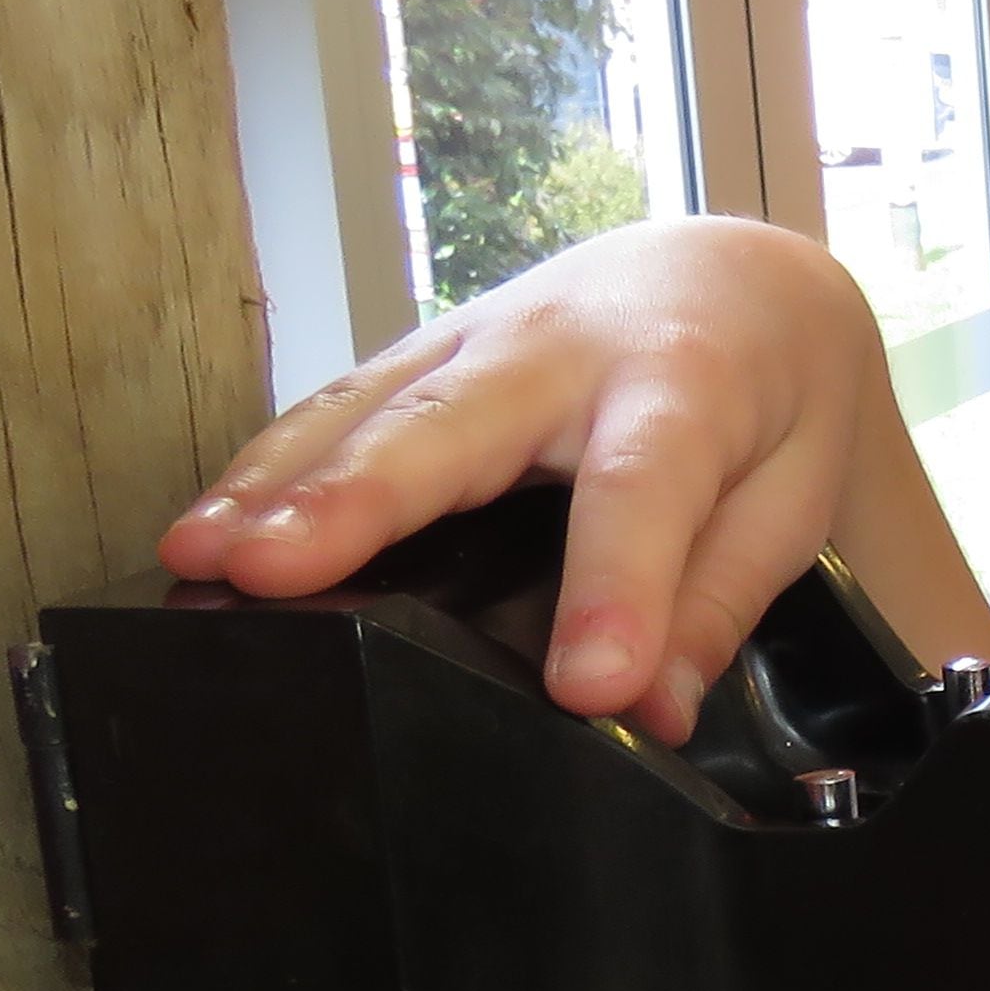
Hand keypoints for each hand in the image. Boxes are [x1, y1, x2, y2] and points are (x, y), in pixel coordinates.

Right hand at [157, 219, 989, 743]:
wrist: (735, 278)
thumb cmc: (765, 400)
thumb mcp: (789, 499)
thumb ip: (721, 600)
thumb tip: (655, 712)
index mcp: (684, 385)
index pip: (642, 493)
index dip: (615, 593)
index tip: (587, 688)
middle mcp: (562, 349)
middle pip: (450, 427)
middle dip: (356, 500)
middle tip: (266, 573)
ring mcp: (475, 340)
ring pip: (365, 409)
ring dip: (276, 484)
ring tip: (200, 558)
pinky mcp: (423, 355)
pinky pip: (338, 409)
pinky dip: (267, 468)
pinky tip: (207, 531)